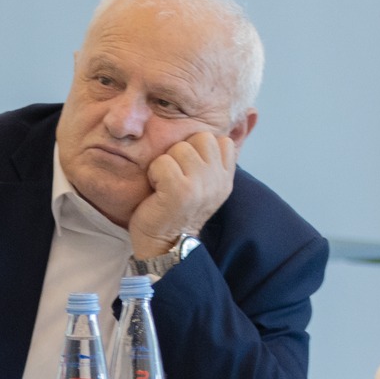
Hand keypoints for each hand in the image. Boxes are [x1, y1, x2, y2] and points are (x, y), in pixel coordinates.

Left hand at [128, 132, 236, 257]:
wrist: (165, 245)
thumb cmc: (174, 211)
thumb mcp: (202, 185)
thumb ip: (208, 162)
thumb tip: (213, 133)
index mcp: (225, 178)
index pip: (222, 141)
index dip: (199, 147)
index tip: (187, 168)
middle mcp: (219, 180)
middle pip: (201, 137)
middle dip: (181, 151)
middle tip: (173, 175)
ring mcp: (202, 185)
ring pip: (180, 148)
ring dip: (165, 163)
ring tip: (164, 184)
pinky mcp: (181, 191)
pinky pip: (162, 162)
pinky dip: (154, 173)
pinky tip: (156, 189)